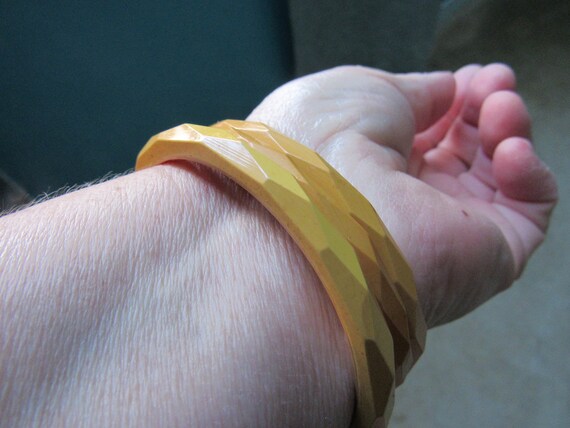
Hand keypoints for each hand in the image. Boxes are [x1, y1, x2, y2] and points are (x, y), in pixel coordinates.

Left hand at [248, 64, 557, 325]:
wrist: (321, 215)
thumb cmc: (320, 148)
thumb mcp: (362, 93)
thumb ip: (413, 91)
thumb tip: (447, 89)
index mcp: (371, 165)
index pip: (428, 133)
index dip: (454, 100)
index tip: (470, 75)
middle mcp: (406, 200)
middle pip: (465, 151)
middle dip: (485, 108)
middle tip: (495, 81)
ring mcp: (444, 229)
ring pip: (500, 175)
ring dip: (509, 129)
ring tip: (502, 105)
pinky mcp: (484, 256)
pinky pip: (526, 210)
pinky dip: (530, 173)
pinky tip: (510, 149)